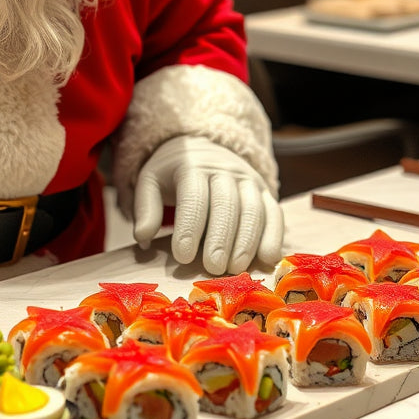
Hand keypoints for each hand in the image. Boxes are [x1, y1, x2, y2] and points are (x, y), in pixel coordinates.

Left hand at [132, 136, 282, 274]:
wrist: (203, 148)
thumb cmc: (173, 174)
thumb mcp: (150, 181)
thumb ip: (145, 208)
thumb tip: (143, 237)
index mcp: (192, 165)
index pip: (193, 197)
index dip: (189, 227)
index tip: (182, 257)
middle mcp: (224, 170)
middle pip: (226, 204)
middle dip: (221, 238)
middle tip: (214, 268)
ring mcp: (248, 180)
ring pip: (253, 209)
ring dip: (247, 241)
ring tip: (237, 269)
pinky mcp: (265, 192)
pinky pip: (274, 213)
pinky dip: (274, 235)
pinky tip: (269, 258)